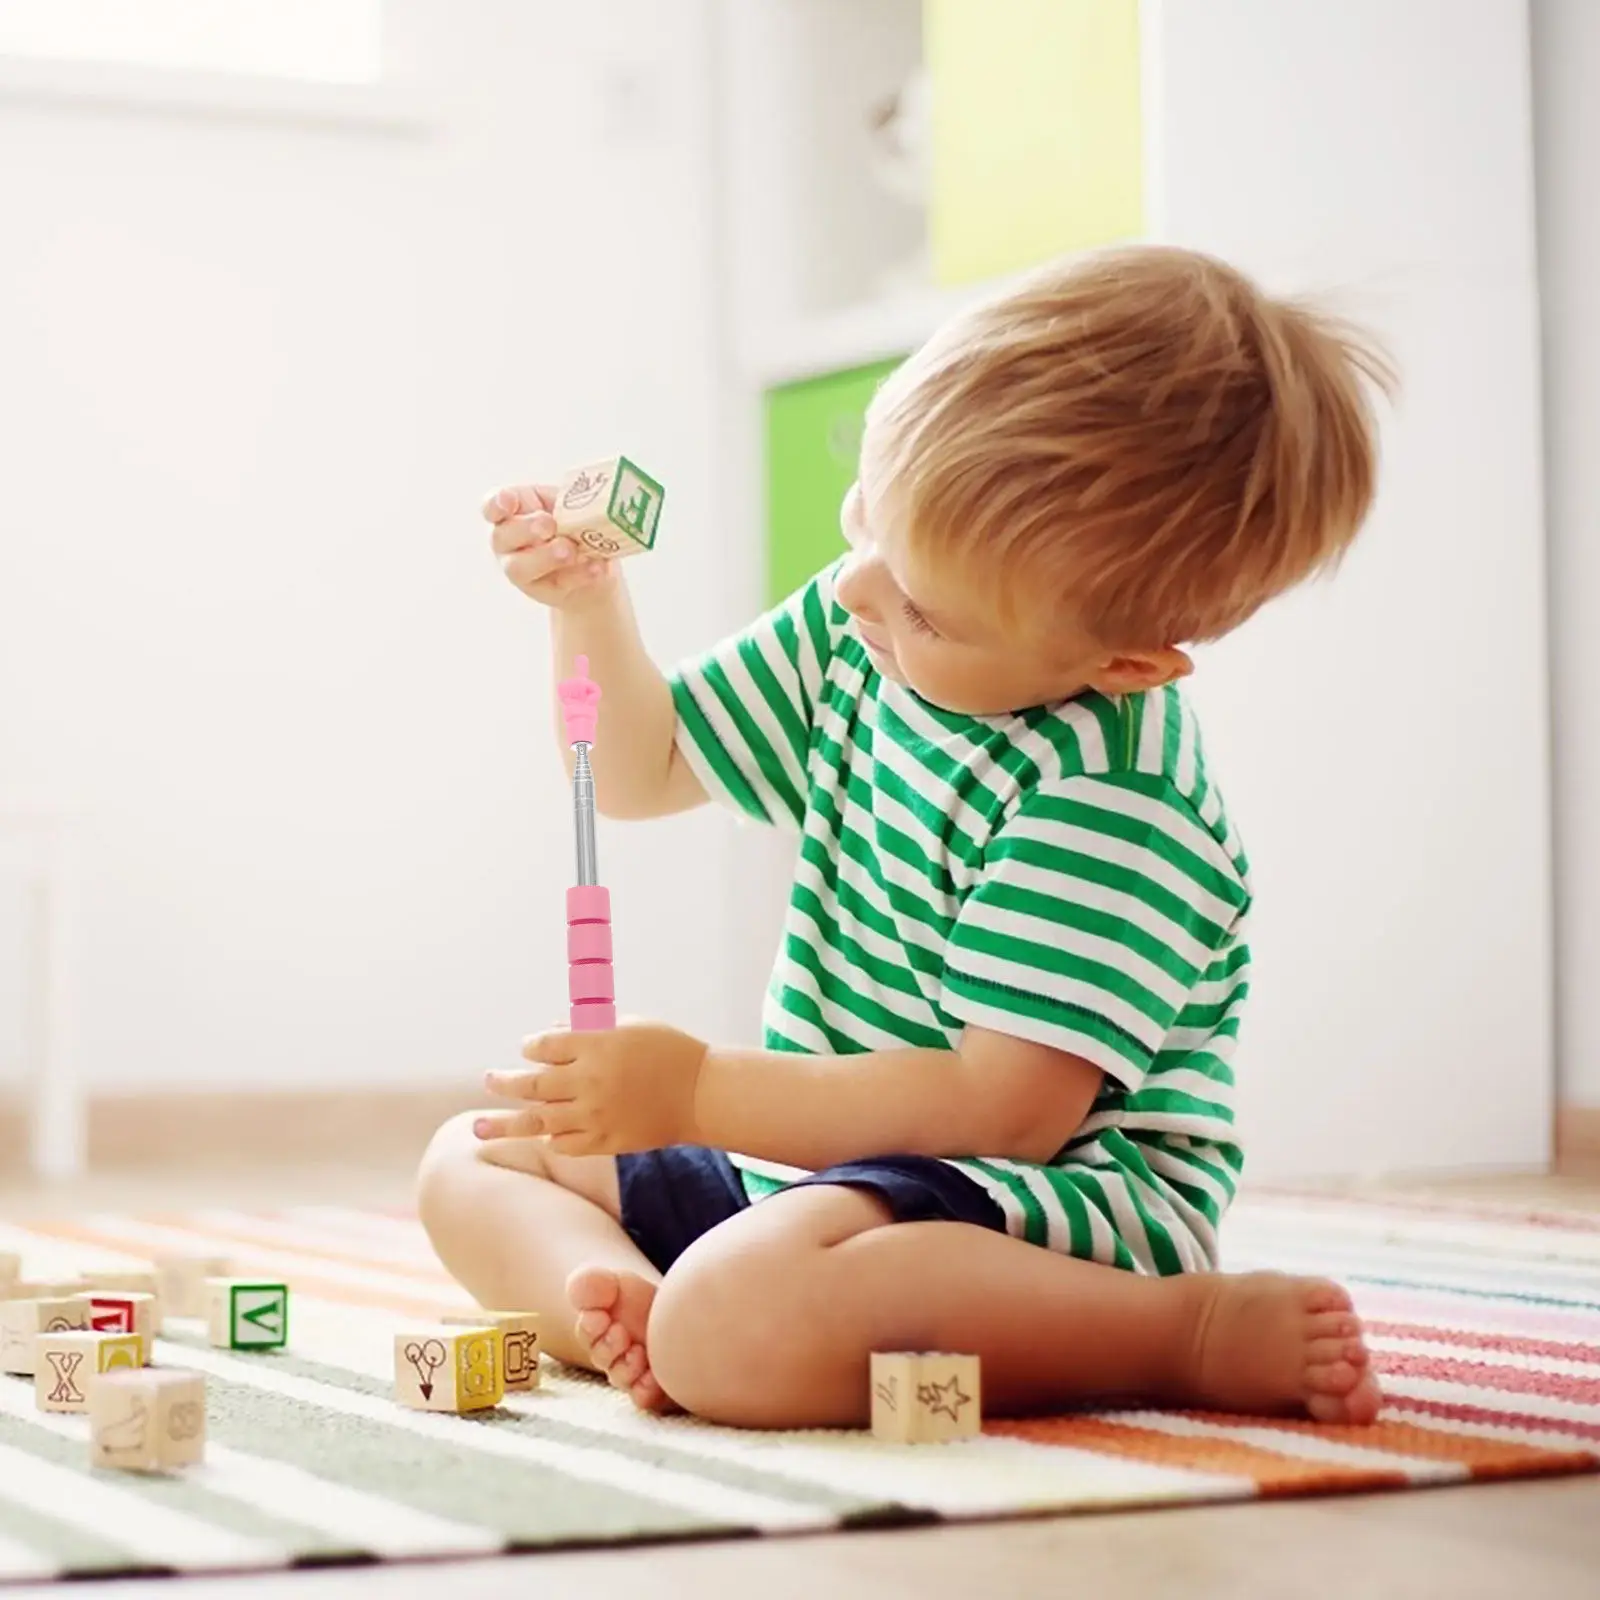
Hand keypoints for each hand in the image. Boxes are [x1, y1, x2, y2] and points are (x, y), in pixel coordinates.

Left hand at [475, 1020, 708, 1155]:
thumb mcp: (630, 1025)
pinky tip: (541, 1133)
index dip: (531, 1046)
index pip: (543, 1045)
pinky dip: (550, 1137)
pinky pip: (564, 1143)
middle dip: (504, 1082)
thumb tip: (552, 1032)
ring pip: (537, 1120)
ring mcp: (595, 1114)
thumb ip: (588, 1029)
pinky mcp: (605, 1140)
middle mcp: (589, 1080)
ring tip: (478, 1127)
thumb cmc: (668, 1051)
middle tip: (489, 1080)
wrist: (700, 1094)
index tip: (530, 1048)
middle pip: (531, 1083)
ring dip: (504, 1124)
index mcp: (596, 1044)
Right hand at [483, 483, 618, 611]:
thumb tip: (581, 507)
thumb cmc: (574, 523)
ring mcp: (520, 568)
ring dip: (545, 557)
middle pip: (501, 536)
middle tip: (549, 525)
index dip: (496, 503)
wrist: (595, 563)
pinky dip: (578, 575)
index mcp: (512, 511)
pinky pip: (555, 584)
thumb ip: (568, 502)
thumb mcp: (571, 503)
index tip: (508, 502)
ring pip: (519, 567)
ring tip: (571, 551)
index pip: (492, 506)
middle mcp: (508, 541)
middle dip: (525, 528)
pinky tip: (596, 567)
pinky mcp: (542, 591)